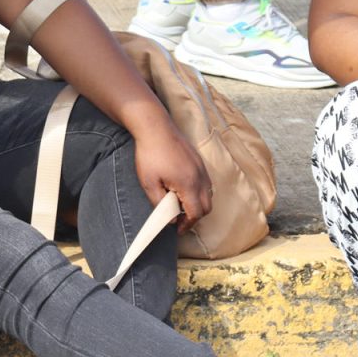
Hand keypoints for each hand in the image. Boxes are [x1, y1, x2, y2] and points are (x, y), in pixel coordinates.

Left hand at [132, 118, 212, 233]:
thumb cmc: (149, 154)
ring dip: (198, 204)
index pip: (196, 213)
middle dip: (195, 216)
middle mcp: (200, 177)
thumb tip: (170, 219)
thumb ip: (159, 204)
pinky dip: (199, 191)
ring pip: (208, 194)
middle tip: (180, 220)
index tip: (178, 229)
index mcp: (188, 184)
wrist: (155, 126)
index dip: (187, 225)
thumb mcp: (149, 183)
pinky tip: (183, 189)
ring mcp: (202, 168)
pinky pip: (206, 182)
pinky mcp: (199, 161)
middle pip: (206, 206)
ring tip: (181, 205)